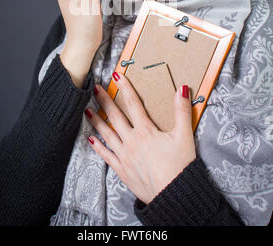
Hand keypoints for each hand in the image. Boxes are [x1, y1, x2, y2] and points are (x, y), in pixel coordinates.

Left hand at [85, 72, 195, 204]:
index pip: (133, 103)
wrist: (172, 195)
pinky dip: (97, 146)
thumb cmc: (180, 167)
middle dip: (104, 100)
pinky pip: (106, 155)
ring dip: (96, 120)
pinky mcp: (122, 169)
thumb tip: (182, 90)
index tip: (116, 76)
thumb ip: (182, 111)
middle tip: (94, 88)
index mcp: (146, 131)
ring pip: (106, 134)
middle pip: (115, 116)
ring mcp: (124, 155)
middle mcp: (131, 140)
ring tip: (87, 109)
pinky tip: (90, 138)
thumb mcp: (184, 136)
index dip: (124, 88)